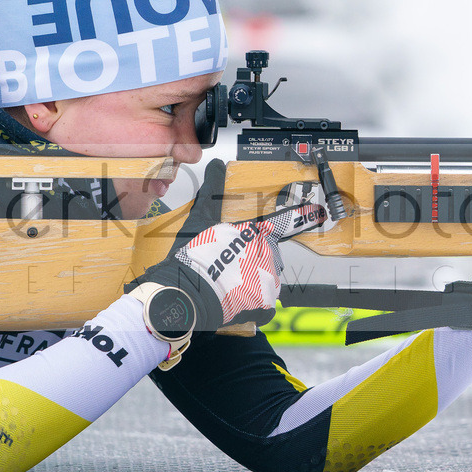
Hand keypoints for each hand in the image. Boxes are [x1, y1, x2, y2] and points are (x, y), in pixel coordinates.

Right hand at [130, 159, 326, 329]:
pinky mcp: (263, 303)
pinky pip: (266, 307)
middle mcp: (263, 253)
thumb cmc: (189, 257)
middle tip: (227, 272)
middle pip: (266, 257)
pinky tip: (237, 305)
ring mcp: (266, 279)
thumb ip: (211, 191)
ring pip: (267, 281)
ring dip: (253, 285)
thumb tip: (217, 163)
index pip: (270, 230)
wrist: (182, 293)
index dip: (264, 238)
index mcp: (252, 232)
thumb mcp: (199, 218)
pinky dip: (254, 308)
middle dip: (252, 264)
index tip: (288, 231)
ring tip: (229, 288)